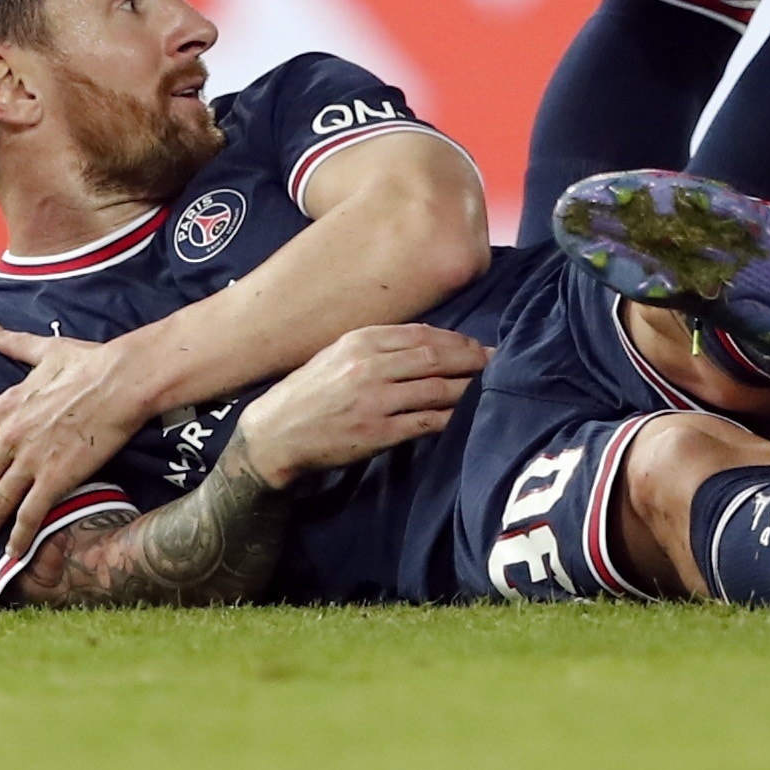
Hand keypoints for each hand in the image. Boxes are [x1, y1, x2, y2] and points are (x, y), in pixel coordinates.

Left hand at [0, 325, 147, 557]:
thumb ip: (15, 344)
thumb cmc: (91, 363)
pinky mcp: (56, 476)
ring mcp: (32, 459)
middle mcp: (12, 436)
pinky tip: (15, 549)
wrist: (123, 381)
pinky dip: (20, 534)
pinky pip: (30, 513)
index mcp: (7, 407)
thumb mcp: (47, 351)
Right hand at [236, 324, 489, 490]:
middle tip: (496, 361)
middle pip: (436, 357)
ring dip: (468, 387)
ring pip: (437, 389)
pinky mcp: (377, 433)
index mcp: (361, 341)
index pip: (423, 334)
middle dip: (472, 359)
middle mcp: (369, 367)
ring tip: (489, 386)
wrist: (273, 434)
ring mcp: (374, 401)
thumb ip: (379, 345)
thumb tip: (429, 341)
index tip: (477, 345)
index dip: (456, 339)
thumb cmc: (309, 391)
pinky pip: (426, 422)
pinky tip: (467, 414)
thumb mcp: (338, 353)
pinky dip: (451, 417)